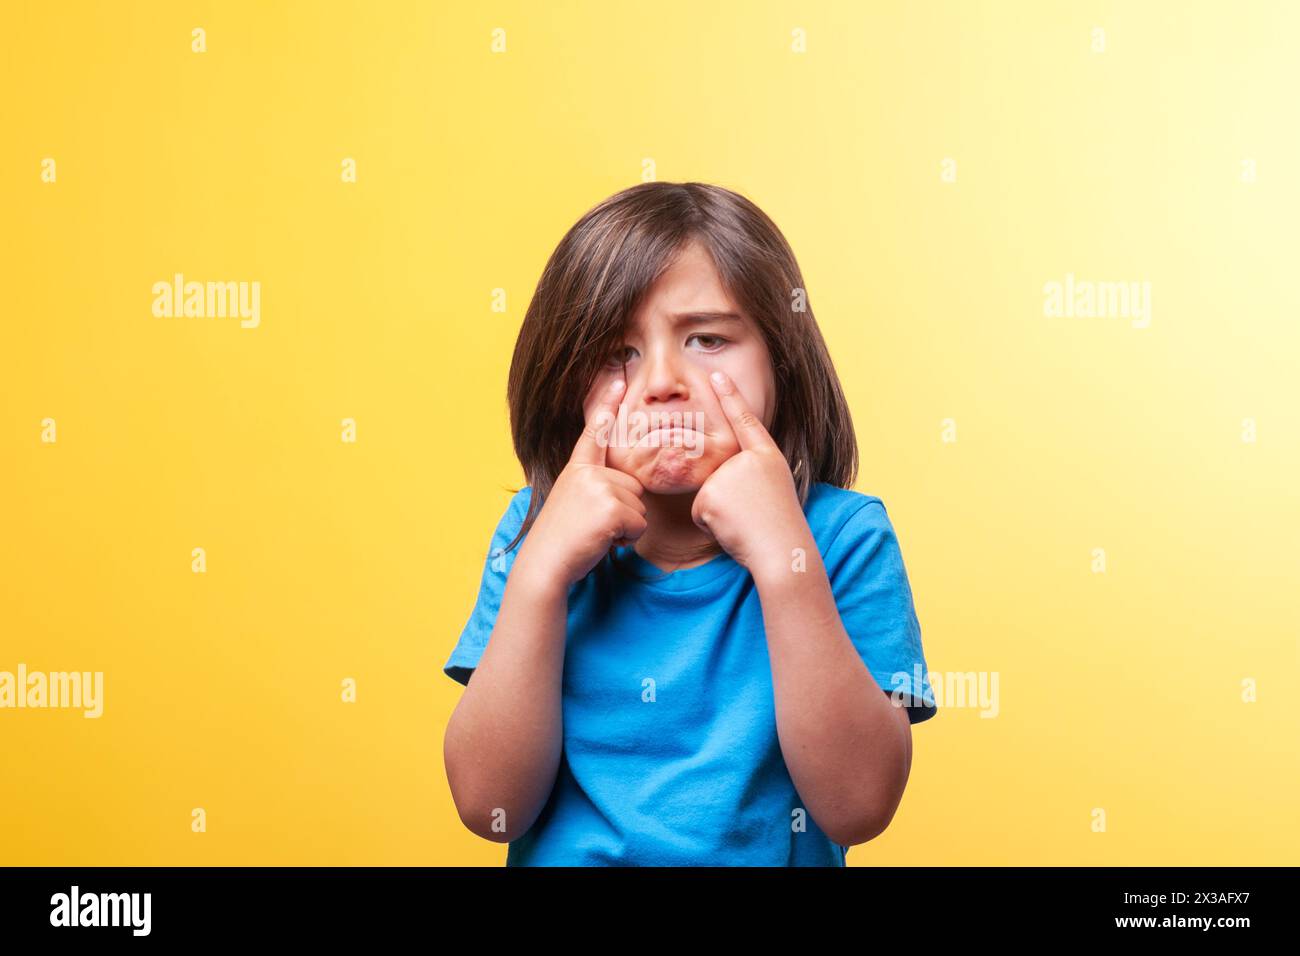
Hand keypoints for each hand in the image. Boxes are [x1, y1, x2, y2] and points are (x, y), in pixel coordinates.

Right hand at [517, 378, 647, 588]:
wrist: (545, 564)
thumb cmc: (561, 540)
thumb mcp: (573, 502)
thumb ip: (593, 487)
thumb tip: (626, 488)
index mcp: (577, 469)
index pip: (594, 433)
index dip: (606, 404)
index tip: (618, 379)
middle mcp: (588, 472)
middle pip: (633, 486)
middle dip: (623, 511)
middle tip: (593, 525)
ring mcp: (599, 487)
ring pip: (639, 507)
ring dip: (624, 527)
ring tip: (595, 533)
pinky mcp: (611, 507)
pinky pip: (639, 523)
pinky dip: (626, 538)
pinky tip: (601, 541)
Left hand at [691, 370, 805, 574]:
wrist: (782, 550)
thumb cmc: (780, 527)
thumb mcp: (773, 489)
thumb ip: (749, 474)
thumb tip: (722, 478)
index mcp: (767, 456)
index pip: (746, 420)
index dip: (731, 396)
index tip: (716, 374)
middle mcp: (745, 461)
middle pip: (719, 474)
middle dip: (728, 499)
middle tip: (754, 514)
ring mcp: (726, 476)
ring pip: (708, 495)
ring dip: (720, 514)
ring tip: (746, 522)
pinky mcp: (708, 496)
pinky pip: (700, 512)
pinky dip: (712, 525)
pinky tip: (732, 529)